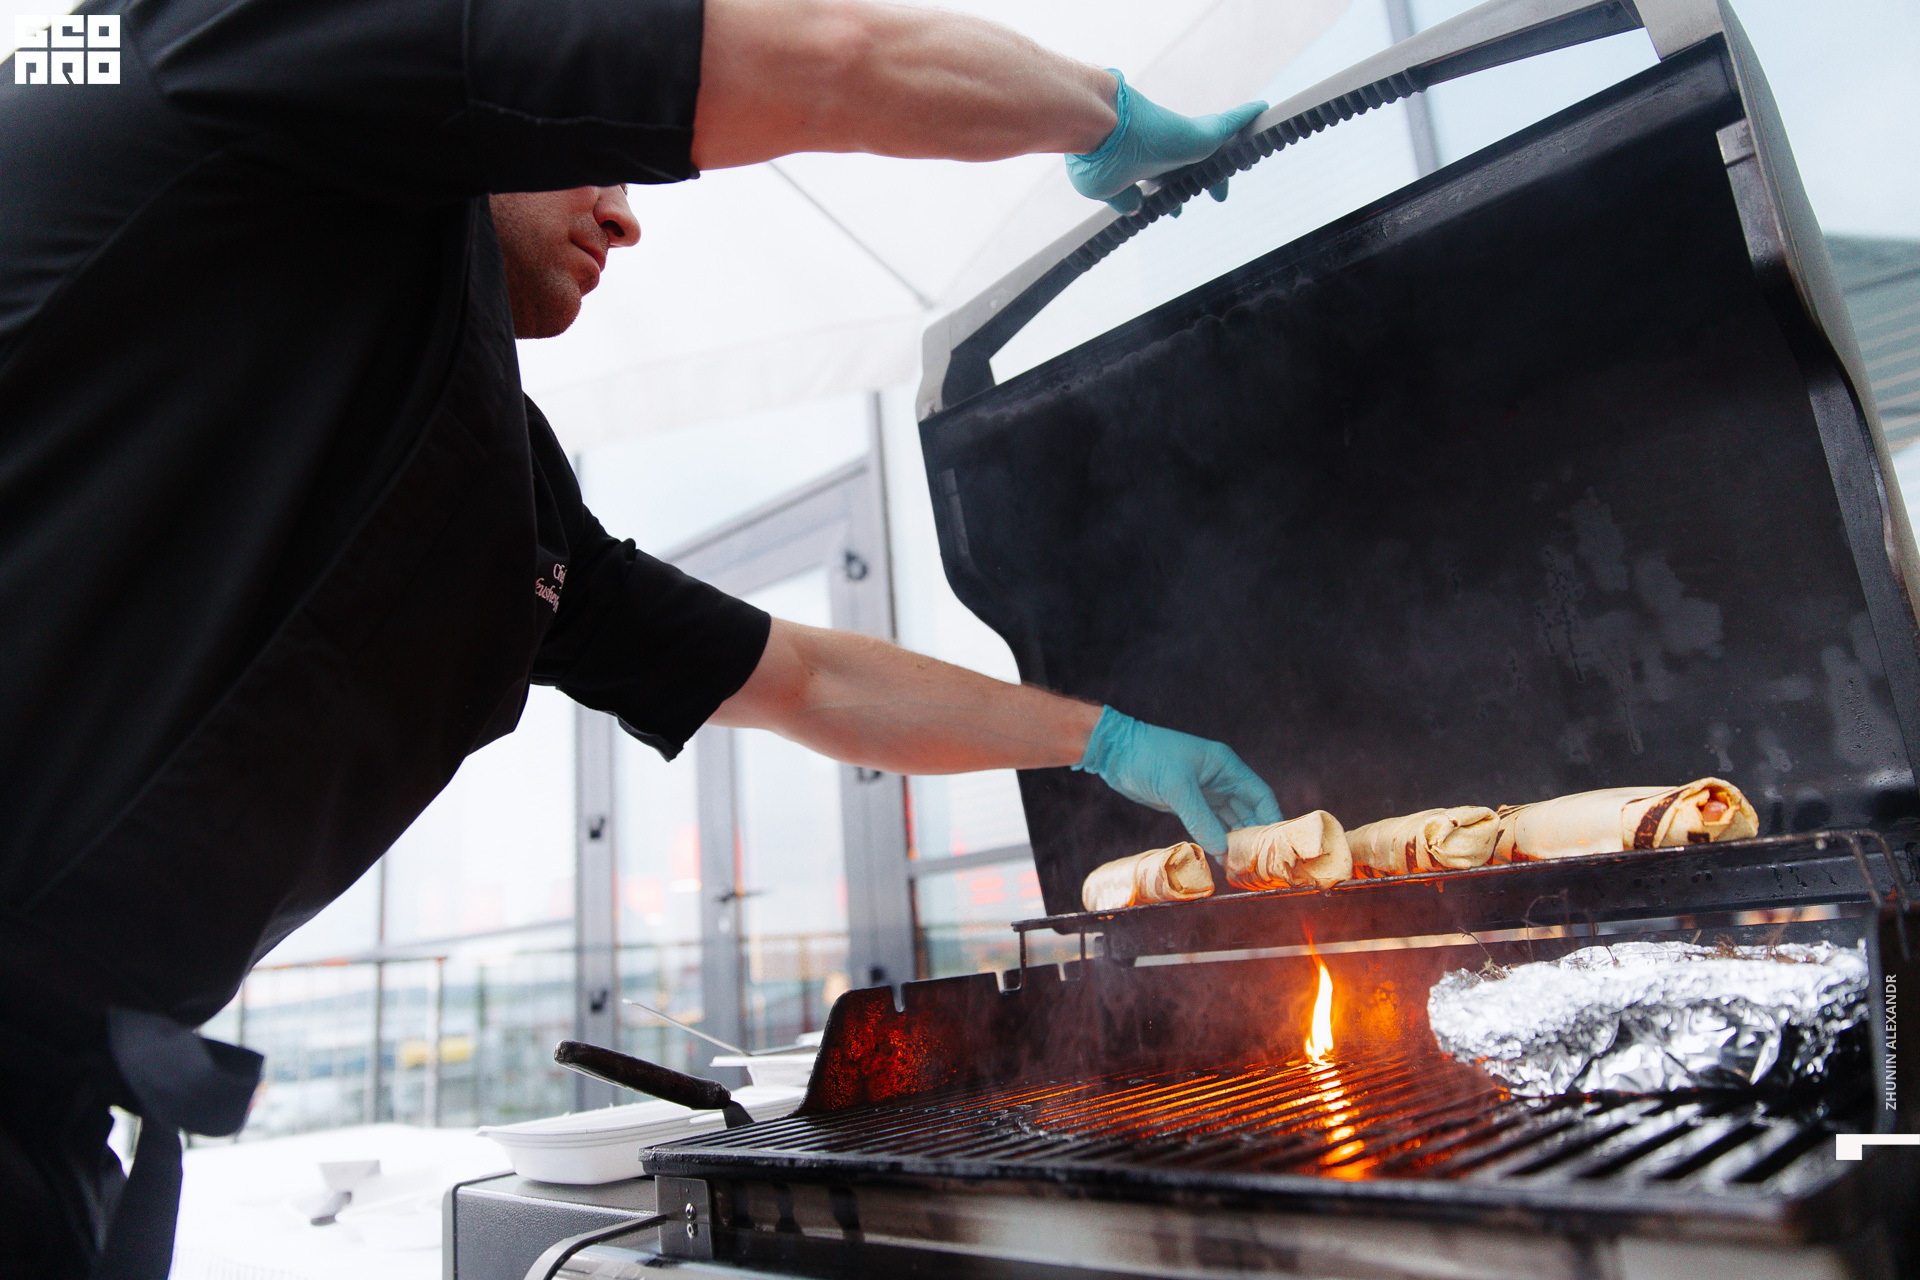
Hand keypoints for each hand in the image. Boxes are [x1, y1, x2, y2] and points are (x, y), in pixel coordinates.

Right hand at [1065, 72, 1265, 213]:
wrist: (1099, 129)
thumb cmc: (1096, 160)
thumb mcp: (1105, 189)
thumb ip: (1123, 199)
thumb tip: (1136, 208)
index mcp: (1141, 167)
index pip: (1163, 182)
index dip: (1173, 196)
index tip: (1177, 211)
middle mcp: (1163, 152)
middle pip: (1191, 167)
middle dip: (1205, 180)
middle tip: (1219, 196)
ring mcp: (1183, 141)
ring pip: (1215, 149)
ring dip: (1229, 159)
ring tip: (1246, 165)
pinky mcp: (1201, 134)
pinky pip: (1231, 123)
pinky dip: (1246, 115)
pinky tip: (1261, 108)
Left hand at [1073, 707, 1280, 854]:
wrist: (1116, 752)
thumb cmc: (1148, 757)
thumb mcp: (1176, 787)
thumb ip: (1200, 818)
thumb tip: (1222, 849)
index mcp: (1225, 765)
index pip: (1259, 794)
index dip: (1271, 818)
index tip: (1276, 844)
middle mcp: (1219, 778)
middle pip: (1247, 810)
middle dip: (1252, 835)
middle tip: (1256, 863)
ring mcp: (1204, 791)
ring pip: (1229, 820)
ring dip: (1233, 841)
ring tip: (1238, 866)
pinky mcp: (1188, 803)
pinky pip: (1209, 824)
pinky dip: (1215, 839)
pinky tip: (1218, 857)